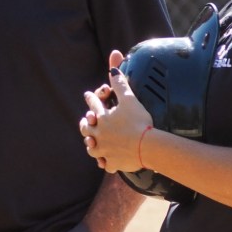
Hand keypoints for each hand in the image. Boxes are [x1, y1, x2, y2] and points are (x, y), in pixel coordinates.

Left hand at [80, 49, 152, 173]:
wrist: (146, 146)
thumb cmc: (138, 121)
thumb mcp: (129, 99)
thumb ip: (120, 83)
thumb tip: (112, 68)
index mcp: (102, 118)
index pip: (94, 105)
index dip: (91, 98)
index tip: (87, 94)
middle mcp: (100, 134)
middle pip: (86, 128)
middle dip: (85, 123)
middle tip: (85, 121)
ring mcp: (105, 150)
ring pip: (93, 148)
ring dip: (92, 144)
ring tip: (91, 143)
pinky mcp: (113, 162)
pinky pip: (107, 164)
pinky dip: (106, 162)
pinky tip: (105, 162)